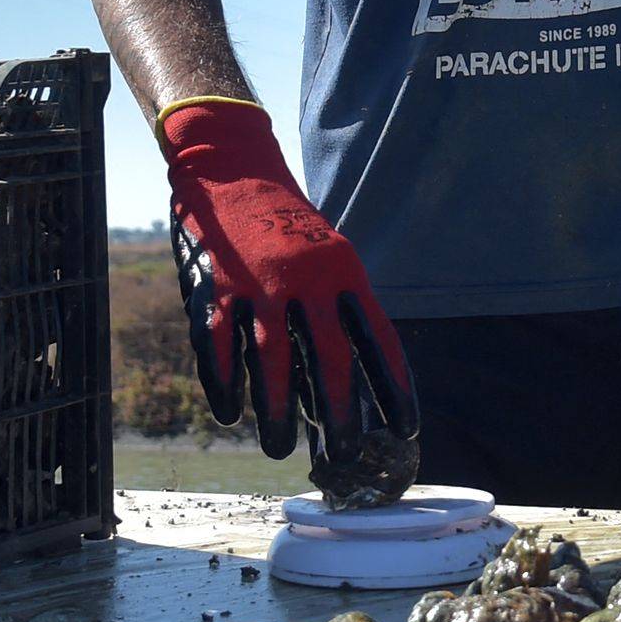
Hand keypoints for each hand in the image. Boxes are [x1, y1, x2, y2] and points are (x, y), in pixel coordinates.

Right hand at [159, 98, 417, 459]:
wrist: (230, 167)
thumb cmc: (283, 223)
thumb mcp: (326, 253)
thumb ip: (337, 305)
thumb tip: (350, 374)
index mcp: (342, 271)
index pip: (377, 338)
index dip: (393, 387)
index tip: (406, 429)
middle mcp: (305, 279)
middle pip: (328, 357)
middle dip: (338, 412)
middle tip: (345, 454)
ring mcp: (257, 283)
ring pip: (271, 360)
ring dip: (276, 409)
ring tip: (280, 447)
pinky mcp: (214, 286)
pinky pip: (219, 346)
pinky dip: (224, 383)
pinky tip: (230, 413)